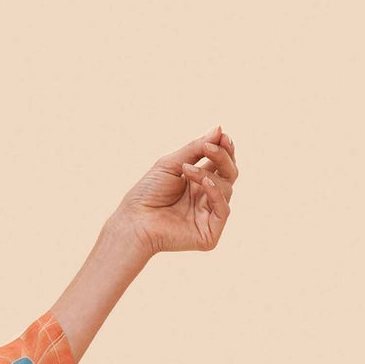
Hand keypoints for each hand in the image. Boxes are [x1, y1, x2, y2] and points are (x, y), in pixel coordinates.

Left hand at [117, 126, 237, 256]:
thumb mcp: (172, 164)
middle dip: (223, 157)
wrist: (134, 220)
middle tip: (210, 147)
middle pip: (229, 174)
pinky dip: (215, 192)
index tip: (222, 135)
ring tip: (187, 170)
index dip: (225, 149)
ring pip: (227, 188)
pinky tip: (203, 181)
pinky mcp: (209, 234)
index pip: (221, 164)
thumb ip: (196, 148)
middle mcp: (206, 198)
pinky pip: (224, 209)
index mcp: (198, 182)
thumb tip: (219, 129)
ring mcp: (209, 216)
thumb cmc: (148, 193)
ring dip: (208, 174)